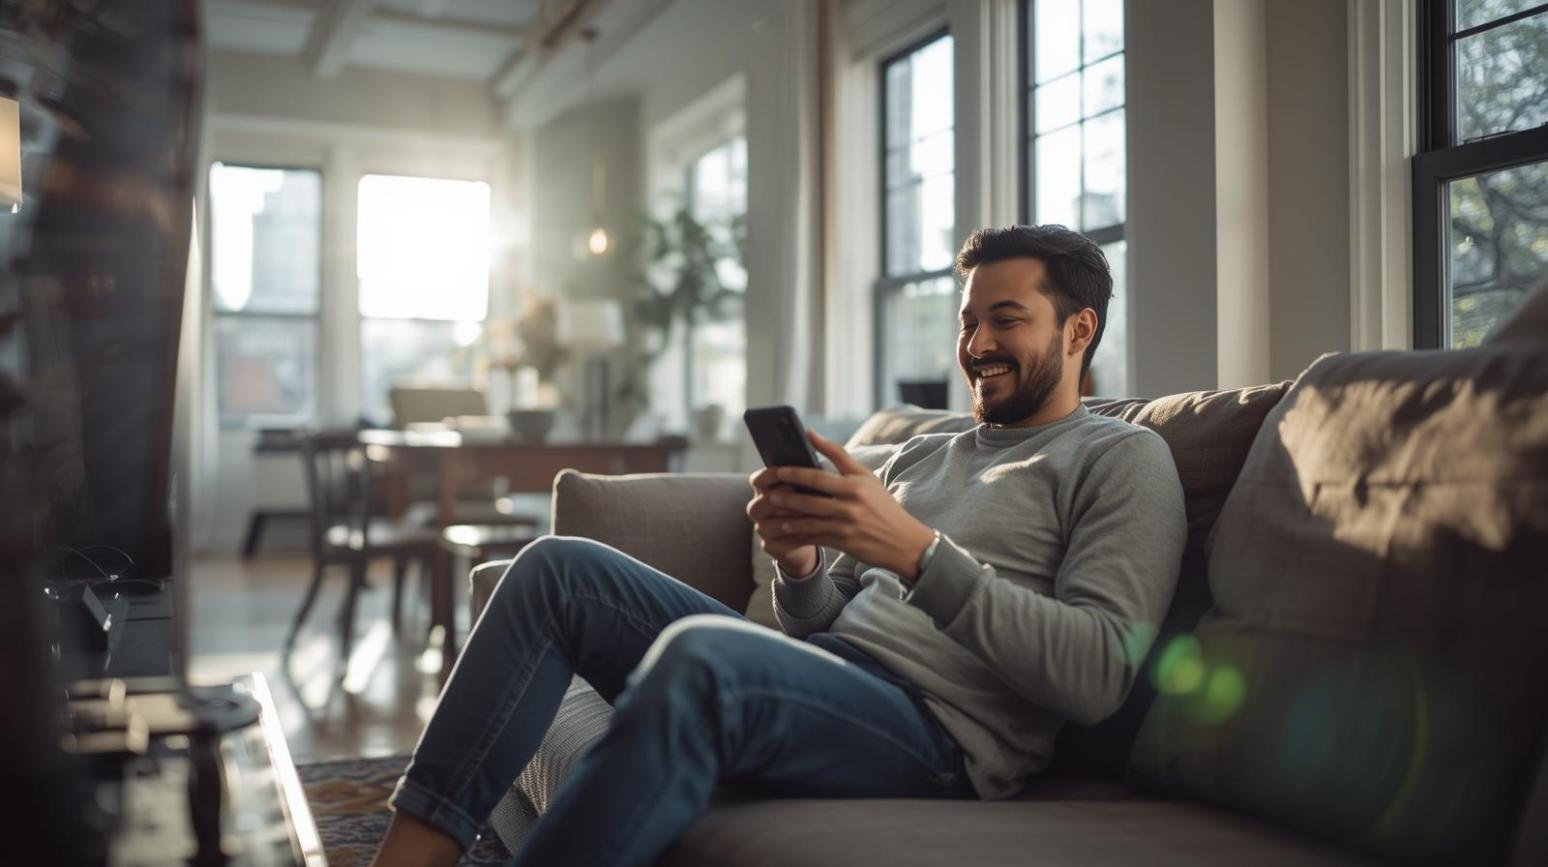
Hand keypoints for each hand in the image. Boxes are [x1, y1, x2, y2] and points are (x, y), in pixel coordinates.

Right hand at [747, 466, 819, 575]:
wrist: (808, 534)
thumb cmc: (809, 503)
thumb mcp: (806, 487)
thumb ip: (804, 478)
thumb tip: (816, 468)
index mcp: (762, 488)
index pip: (758, 479)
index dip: (772, 475)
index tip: (790, 471)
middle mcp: (757, 508)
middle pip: (763, 502)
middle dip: (787, 500)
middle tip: (807, 497)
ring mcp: (762, 528)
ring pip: (773, 524)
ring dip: (794, 520)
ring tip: (815, 517)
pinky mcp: (769, 545)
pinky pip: (781, 543)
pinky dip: (797, 538)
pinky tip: (811, 533)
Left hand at [763, 431, 936, 580]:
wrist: (903, 542)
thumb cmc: (882, 505)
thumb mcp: (866, 476)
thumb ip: (838, 454)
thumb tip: (810, 433)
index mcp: (855, 485)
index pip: (818, 476)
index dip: (794, 473)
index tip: (777, 470)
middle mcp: (850, 505)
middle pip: (809, 499)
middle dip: (785, 496)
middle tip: (767, 492)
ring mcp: (846, 526)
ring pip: (808, 520)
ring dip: (788, 516)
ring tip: (772, 510)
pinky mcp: (843, 543)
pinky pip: (814, 538)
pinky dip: (798, 534)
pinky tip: (786, 529)